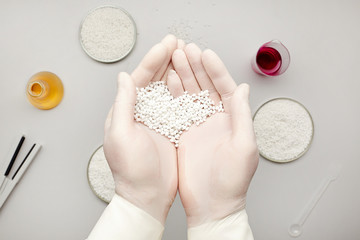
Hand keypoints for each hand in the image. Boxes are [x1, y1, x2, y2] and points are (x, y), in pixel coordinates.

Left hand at [103, 35, 177, 223]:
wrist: (147, 196)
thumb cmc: (131, 170)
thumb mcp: (122, 136)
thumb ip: (123, 105)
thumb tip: (123, 76)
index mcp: (126, 111)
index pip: (138, 78)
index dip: (152, 60)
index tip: (166, 45)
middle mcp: (141, 112)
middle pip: (153, 80)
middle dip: (165, 59)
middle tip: (178, 42)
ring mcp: (157, 120)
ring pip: (167, 89)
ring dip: (177, 70)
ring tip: (187, 54)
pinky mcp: (171, 128)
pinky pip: (179, 104)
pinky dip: (186, 90)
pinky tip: (194, 79)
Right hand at [168, 43, 258, 226]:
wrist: (212, 204)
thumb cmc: (232, 181)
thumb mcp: (244, 147)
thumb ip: (242, 116)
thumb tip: (243, 88)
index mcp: (233, 120)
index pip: (225, 88)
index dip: (216, 70)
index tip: (205, 54)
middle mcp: (216, 119)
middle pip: (206, 87)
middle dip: (196, 67)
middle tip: (185, 50)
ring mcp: (199, 125)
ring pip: (190, 94)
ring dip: (183, 76)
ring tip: (174, 58)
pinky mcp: (184, 133)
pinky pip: (177, 109)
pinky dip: (172, 94)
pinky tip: (166, 81)